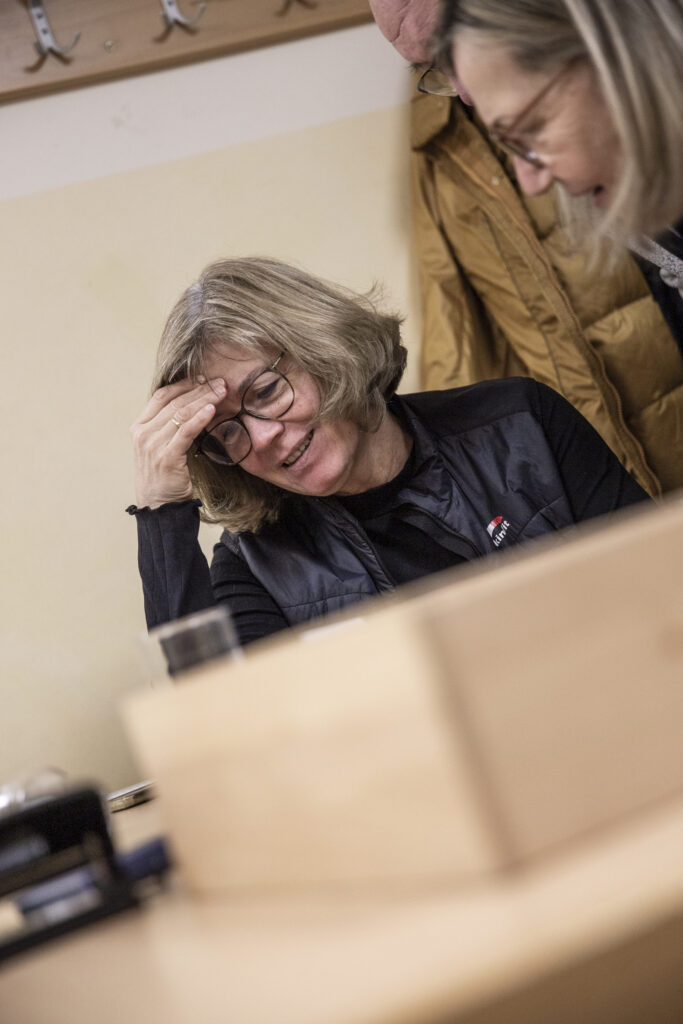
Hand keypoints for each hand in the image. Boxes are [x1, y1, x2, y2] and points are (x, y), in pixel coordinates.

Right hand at [130, 377, 225, 507]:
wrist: (159, 508)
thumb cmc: (164, 478)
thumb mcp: (160, 447)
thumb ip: (168, 428)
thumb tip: (193, 406)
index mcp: (139, 427)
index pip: (161, 396)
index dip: (183, 384)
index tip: (202, 378)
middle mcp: (142, 433)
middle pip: (174, 401)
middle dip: (199, 389)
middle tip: (220, 382)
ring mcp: (152, 445)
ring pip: (181, 413)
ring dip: (204, 399)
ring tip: (222, 392)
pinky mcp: (166, 457)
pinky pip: (186, 431)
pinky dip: (200, 418)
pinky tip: (212, 410)